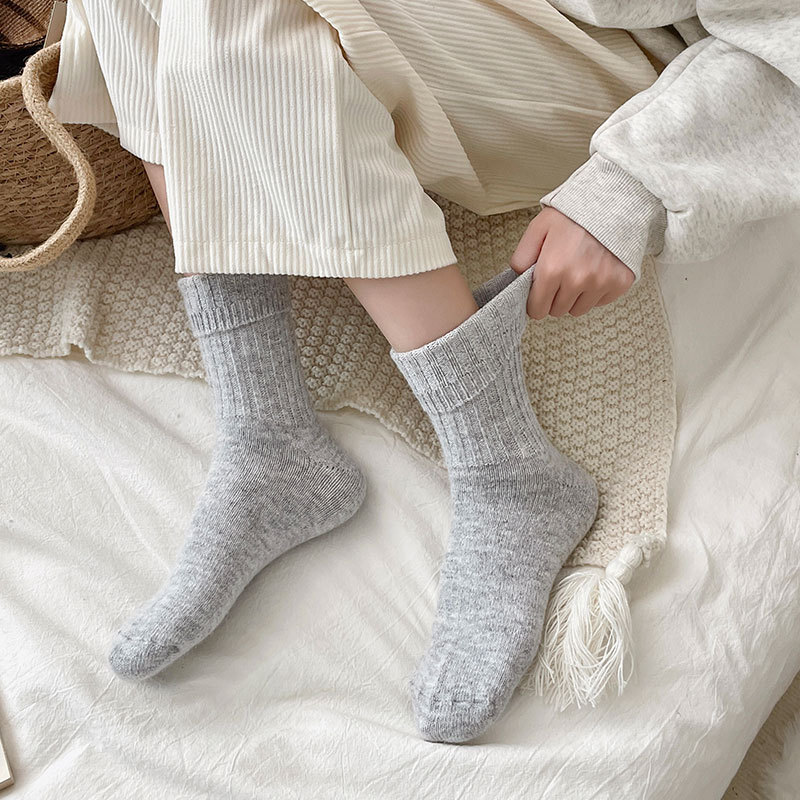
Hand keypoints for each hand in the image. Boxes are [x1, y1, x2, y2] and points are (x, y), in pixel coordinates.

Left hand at [509, 206, 634, 318]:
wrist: (612, 200)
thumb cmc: (574, 213)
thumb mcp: (538, 228)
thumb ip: (521, 257)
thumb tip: (518, 279)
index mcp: (552, 269)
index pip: (537, 309)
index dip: (535, 303)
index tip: (538, 296)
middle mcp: (577, 280)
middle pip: (557, 311)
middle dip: (554, 298)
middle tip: (559, 277)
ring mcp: (601, 283)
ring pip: (579, 309)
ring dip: (574, 297)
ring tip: (577, 272)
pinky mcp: (620, 283)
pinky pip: (601, 302)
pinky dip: (596, 292)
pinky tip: (595, 271)